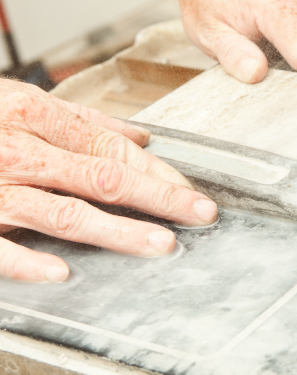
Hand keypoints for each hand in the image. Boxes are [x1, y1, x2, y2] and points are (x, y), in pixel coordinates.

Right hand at [0, 80, 217, 282]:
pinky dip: (26, 260)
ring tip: (159, 244)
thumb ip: (82, 121)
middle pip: (102, 177)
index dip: (160, 172)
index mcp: (35, 116)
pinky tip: (61, 272)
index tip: (195, 191)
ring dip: (116, 230)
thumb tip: (141, 136)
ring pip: (64, 212)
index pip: (112, 149)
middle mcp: (19, 150)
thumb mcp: (20, 102)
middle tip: (200, 214)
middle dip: (158, 197)